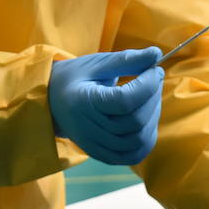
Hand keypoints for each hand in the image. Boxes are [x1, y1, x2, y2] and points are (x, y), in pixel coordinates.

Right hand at [48, 47, 164, 164]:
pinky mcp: (103, 155)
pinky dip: (147, 138)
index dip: (148, 85)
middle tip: (153, 79)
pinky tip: (146, 118)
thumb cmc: (76, 78)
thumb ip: (127, 59)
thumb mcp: (97, 63)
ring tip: (149, 97)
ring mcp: (95, 146)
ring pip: (138, 140)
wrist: (52, 101)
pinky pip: (134, 155)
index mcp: (82, 102)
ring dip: (153, 116)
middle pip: (135, 121)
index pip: (125, 101)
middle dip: (153, 97)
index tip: (155, 69)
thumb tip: (156, 53)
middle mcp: (87, 129)